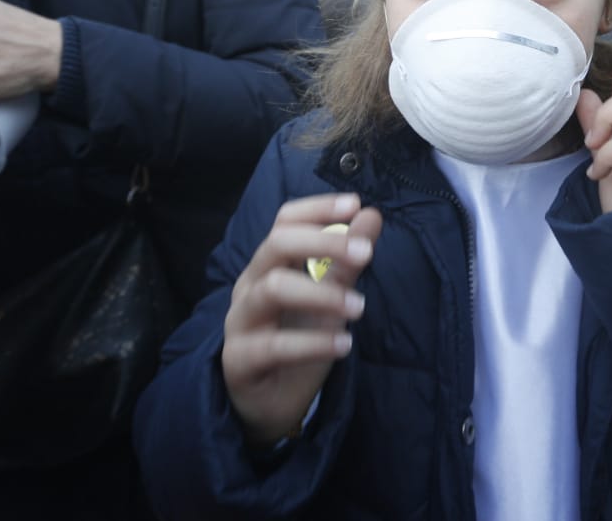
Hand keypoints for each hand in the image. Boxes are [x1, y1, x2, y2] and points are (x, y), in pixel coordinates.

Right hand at [222, 193, 381, 443]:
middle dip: (322, 242)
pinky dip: (312, 343)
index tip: (354, 204)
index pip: (284, 222)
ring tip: (360, 308)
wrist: (269, 406)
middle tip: (366, 252)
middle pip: (276, 245)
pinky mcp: (240, 360)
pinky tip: (344, 345)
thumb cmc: (296, 343)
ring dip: (321, 294)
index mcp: (268, 265)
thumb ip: (346, 261)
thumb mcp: (328, 300)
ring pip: (272, 289)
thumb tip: (371, 215)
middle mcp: (249, 286)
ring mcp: (240, 322)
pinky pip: (273, 346)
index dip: (317, 209)